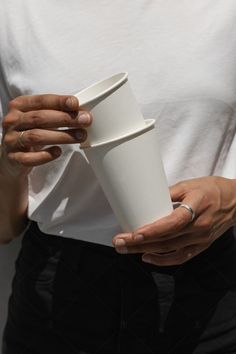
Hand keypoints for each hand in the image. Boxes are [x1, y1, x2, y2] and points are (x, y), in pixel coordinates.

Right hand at [1, 94, 91, 176]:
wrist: (12, 158)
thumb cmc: (30, 133)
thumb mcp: (38, 120)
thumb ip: (55, 113)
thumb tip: (82, 114)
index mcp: (19, 106)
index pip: (41, 101)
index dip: (59, 101)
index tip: (76, 103)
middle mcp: (12, 121)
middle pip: (40, 118)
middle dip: (65, 118)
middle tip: (85, 121)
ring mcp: (11, 140)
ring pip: (36, 136)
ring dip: (61, 136)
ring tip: (80, 136)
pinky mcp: (13, 158)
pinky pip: (29, 158)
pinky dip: (45, 155)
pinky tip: (58, 152)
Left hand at [113, 176, 235, 265]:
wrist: (235, 202)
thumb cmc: (212, 190)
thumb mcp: (190, 184)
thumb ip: (169, 193)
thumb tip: (147, 199)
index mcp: (196, 207)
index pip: (172, 223)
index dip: (153, 231)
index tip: (134, 234)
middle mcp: (199, 227)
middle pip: (166, 239)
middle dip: (139, 243)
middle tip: (119, 242)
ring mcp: (200, 239)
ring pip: (169, 249)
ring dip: (145, 251)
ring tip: (126, 249)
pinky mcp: (201, 246)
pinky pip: (181, 257)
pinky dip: (163, 260)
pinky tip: (147, 258)